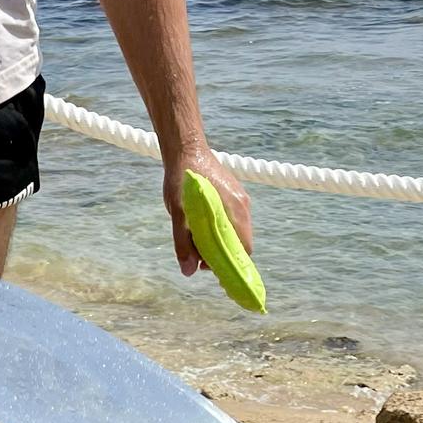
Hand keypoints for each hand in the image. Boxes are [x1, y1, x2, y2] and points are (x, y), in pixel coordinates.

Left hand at [163, 146, 251, 278]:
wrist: (186, 150)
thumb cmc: (182, 182)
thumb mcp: (178, 216)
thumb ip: (184, 244)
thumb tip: (189, 272)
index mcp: (234, 213)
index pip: (244, 250)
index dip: (230, 265)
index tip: (211, 270)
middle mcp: (242, 208)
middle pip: (239, 244)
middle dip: (220, 255)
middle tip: (196, 255)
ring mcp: (240, 200)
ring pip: (234, 233)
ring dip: (217, 242)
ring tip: (194, 238)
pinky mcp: (233, 195)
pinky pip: (230, 221)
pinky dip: (218, 230)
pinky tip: (199, 226)